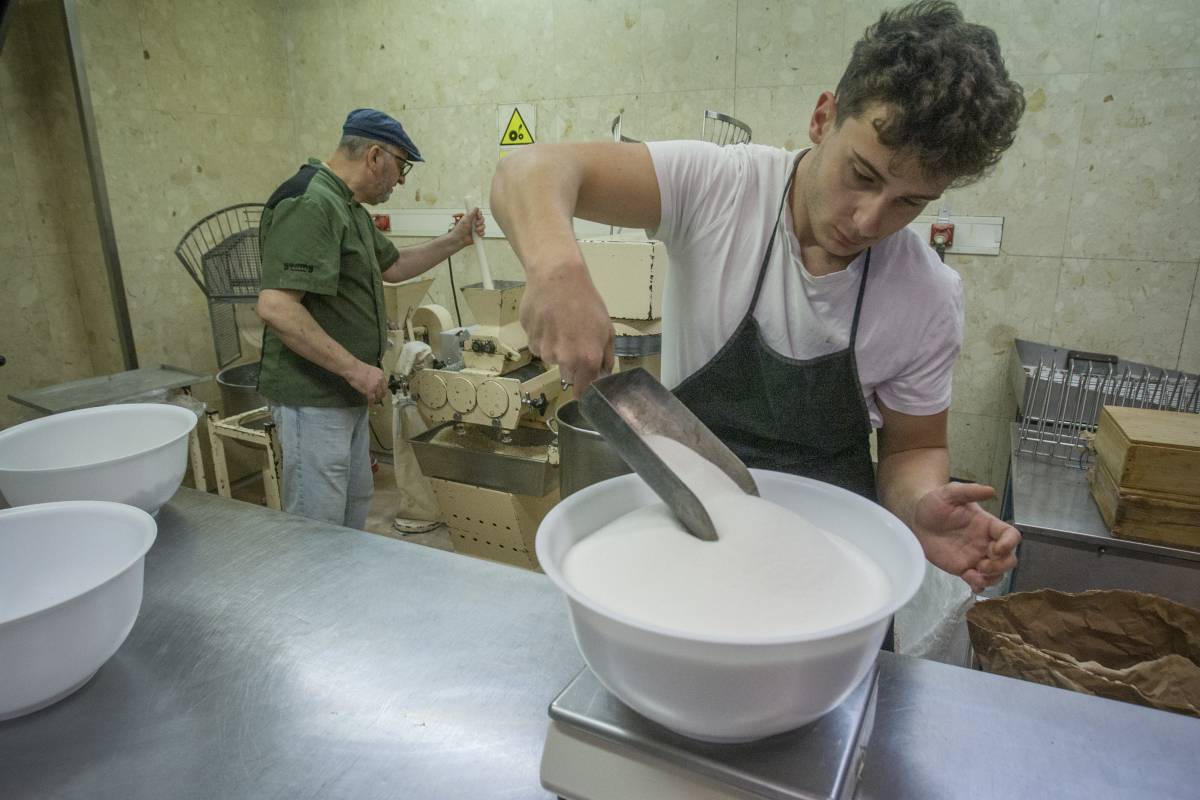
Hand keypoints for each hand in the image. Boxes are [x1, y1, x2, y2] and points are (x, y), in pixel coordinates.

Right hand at [345, 361, 386, 403]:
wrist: (352, 368)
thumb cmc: (359, 368)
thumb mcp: (372, 371)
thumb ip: (376, 377)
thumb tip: (376, 384)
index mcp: (381, 374)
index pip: (385, 385)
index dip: (382, 390)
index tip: (380, 393)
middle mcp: (380, 380)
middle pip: (383, 391)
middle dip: (380, 396)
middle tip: (376, 399)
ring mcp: (375, 386)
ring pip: (379, 396)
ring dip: (376, 400)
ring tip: (373, 401)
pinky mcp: (370, 390)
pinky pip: (372, 399)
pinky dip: (371, 402)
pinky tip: (370, 403)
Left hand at [451, 208, 484, 248]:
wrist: (459, 238)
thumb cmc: (460, 228)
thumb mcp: (466, 218)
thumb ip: (472, 212)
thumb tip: (476, 207)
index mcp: (471, 218)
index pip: (478, 213)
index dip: (479, 214)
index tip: (478, 216)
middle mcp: (474, 222)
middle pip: (482, 219)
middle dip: (480, 221)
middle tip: (476, 224)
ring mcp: (476, 229)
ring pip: (483, 226)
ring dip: (480, 228)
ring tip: (476, 230)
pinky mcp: (477, 235)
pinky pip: (483, 232)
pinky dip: (481, 233)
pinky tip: (477, 234)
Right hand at [520, 268, 613, 390]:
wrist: (557, 277)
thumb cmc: (586, 302)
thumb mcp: (606, 328)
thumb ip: (606, 356)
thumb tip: (603, 374)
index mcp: (585, 360)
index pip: (582, 391)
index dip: (584, 390)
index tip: (584, 386)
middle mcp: (563, 360)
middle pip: (566, 374)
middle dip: (572, 364)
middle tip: (576, 339)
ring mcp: (543, 350)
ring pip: (551, 358)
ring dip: (556, 347)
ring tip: (561, 323)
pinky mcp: (528, 339)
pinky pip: (537, 345)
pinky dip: (542, 337)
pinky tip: (548, 319)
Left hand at [910, 482, 1020, 592]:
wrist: (917, 517)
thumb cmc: (935, 502)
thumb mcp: (950, 492)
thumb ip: (970, 491)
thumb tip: (991, 491)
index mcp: (987, 525)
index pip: (1011, 536)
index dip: (1010, 544)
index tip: (996, 549)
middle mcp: (985, 542)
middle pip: (1009, 559)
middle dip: (1001, 565)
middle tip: (983, 564)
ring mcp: (975, 557)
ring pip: (997, 573)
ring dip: (992, 578)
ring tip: (976, 575)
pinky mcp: (962, 568)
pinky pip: (977, 581)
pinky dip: (979, 585)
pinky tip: (971, 582)